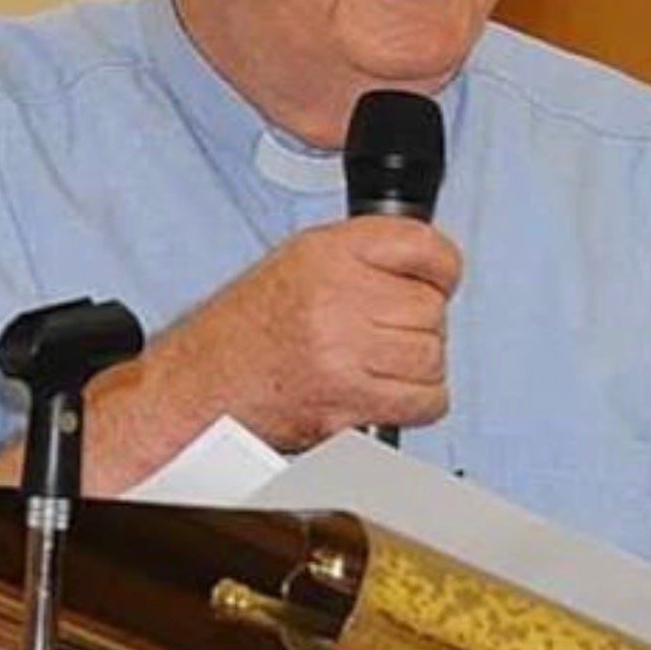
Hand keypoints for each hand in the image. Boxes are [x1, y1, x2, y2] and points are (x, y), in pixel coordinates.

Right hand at [161, 216, 460, 449]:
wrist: (208, 381)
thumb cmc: (253, 322)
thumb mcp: (305, 257)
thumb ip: (368, 252)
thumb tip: (431, 262)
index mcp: (327, 253)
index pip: (422, 245)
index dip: (441, 266)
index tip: (439, 276)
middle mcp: (335, 298)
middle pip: (431, 307)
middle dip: (420, 319)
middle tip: (389, 325)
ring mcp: (343, 354)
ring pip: (431, 354)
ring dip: (419, 361)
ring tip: (382, 357)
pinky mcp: (348, 403)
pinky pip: (426, 400)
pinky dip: (419, 399)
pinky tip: (388, 386)